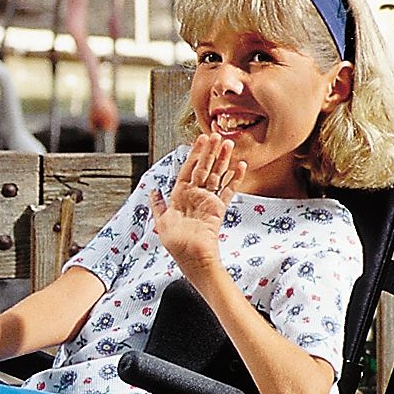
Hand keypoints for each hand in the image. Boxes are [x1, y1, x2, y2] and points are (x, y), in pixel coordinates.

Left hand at [151, 133, 245, 274]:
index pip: (188, 169)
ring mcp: (208, 201)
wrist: (192, 258)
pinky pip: (228, 191)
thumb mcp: (161, 222)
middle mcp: (195, 196)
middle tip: (216, 135)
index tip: (200, 140)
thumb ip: (158, 205)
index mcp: (180, 196)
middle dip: (209, 152)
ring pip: (217, 175)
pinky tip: (241, 166)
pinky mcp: (219, 209)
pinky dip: (235, 179)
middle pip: (204, 168)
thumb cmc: (176, 243)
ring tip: (229, 144)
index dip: (194, 154)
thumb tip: (152, 191)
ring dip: (223, 160)